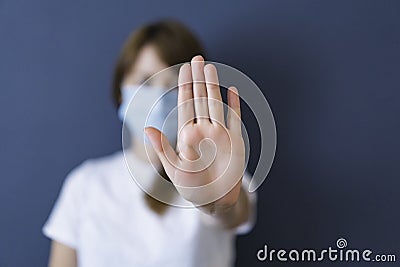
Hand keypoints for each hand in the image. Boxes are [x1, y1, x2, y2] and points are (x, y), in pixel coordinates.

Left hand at [145, 55, 244, 209]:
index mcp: (187, 135)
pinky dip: (233, 105)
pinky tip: (232, 90)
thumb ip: (163, 148)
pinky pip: (234, 119)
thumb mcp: (173, 169)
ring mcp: (219, 134)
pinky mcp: (234, 141)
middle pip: (200, 99)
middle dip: (197, 79)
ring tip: (210, 68)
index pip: (186, 105)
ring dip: (213, 86)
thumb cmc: (191, 188)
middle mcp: (203, 130)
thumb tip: (147, 129)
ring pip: (215, 104)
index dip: (185, 86)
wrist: (214, 201)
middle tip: (196, 57)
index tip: (184, 68)